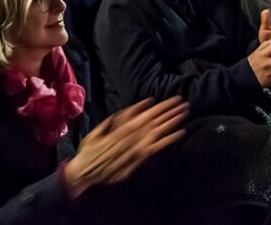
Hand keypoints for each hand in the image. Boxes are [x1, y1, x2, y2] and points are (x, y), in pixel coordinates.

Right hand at [63, 97, 186, 198]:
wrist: (85, 171)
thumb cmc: (90, 150)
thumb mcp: (97, 131)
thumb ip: (113, 121)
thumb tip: (130, 109)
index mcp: (120, 129)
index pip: (143, 115)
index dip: (157, 107)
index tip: (170, 100)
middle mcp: (130, 136)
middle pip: (153, 120)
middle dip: (168, 110)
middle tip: (182, 102)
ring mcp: (135, 148)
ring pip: (157, 132)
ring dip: (171, 121)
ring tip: (184, 113)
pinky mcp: (138, 159)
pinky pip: (156, 148)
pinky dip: (169, 140)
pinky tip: (180, 133)